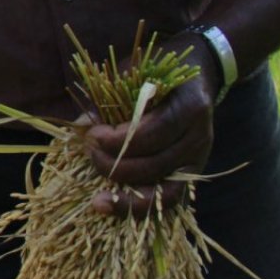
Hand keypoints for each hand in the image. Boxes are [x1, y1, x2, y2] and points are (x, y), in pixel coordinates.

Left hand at [83, 34, 216, 217]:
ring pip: (162, 191)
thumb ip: (108, 99)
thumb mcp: (133, 74)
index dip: (118, 141)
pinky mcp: (190, 175)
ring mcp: (197, 159)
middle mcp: (199, 137)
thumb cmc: (157, 72)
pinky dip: (138, 206)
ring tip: (95, 189)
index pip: (152, 133)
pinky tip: (111, 205)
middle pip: (154, 165)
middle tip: (90, 152)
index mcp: (189, 107)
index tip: (93, 134)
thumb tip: (80, 126)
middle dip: (114, 165)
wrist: (195, 73)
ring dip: (123, 192)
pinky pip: (167, 201)